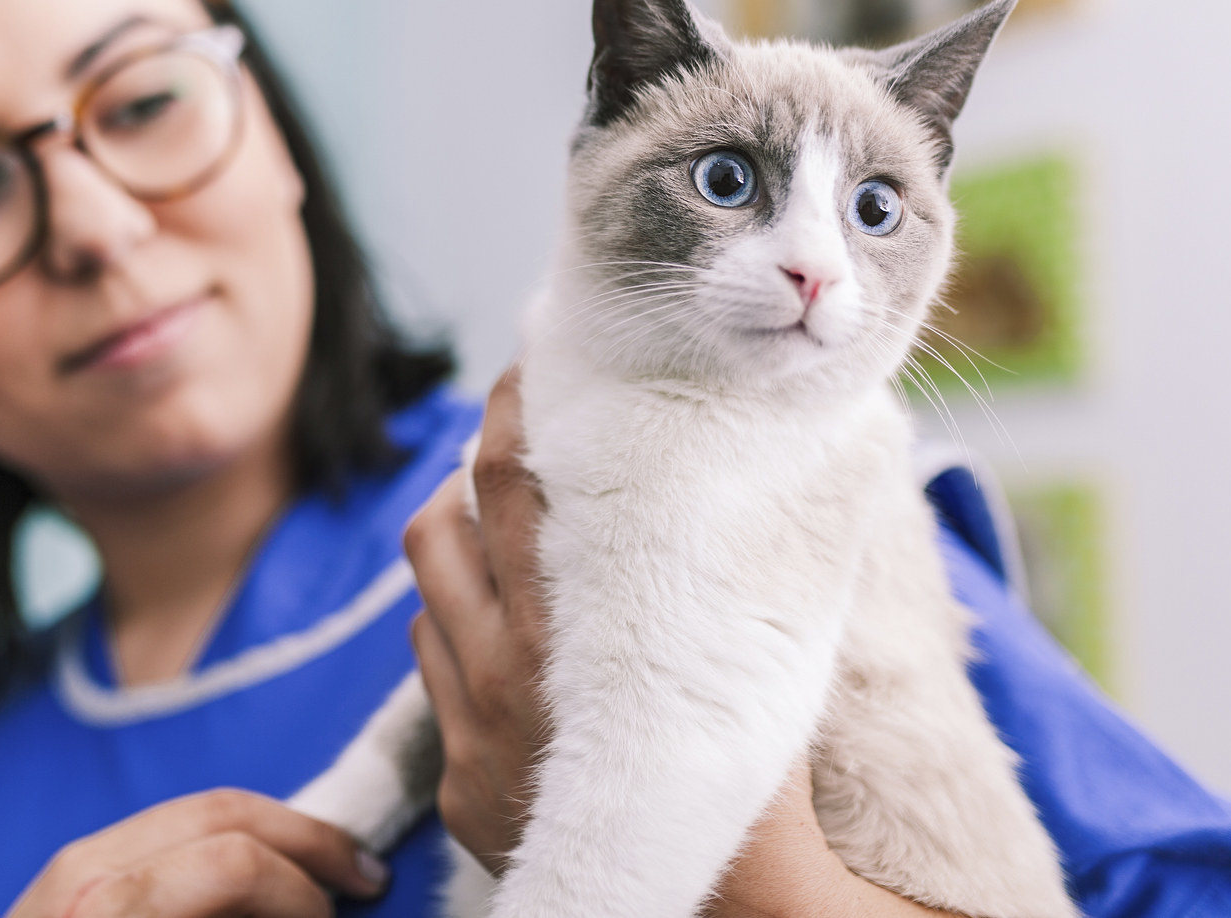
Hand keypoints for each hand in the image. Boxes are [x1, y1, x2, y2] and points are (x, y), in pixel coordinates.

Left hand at [5, 788, 389, 917]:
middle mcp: (84, 873)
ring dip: (270, 835)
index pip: (230, 862)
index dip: (302, 893)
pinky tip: (255, 879)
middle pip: (218, 813)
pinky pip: (160, 835)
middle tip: (364, 875)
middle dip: (304, 839)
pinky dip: (221, 845)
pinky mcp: (63, 876)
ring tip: (319, 871)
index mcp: (110, 909)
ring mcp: (67, 868)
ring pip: (192, 810)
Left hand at [406, 378, 953, 916]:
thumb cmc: (754, 784)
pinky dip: (457, 636)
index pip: (511, 484)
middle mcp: (503, 674)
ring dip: (457, 557)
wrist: (724, 913)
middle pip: (438, 528)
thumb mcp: (756, 663)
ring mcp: (469, 732)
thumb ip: (748, 572)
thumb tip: (805, 470)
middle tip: (504, 438)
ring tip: (502, 533)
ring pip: (425, 601)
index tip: (524, 367)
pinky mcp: (456, 784)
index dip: (509, 412)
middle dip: (464, 473)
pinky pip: (430, 676)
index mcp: (570, 631)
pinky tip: (504, 632)